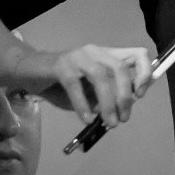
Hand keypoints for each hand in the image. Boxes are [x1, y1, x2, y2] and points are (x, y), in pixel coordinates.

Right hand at [14, 45, 152, 126]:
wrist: (30, 72)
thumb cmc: (62, 83)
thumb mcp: (89, 91)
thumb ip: (105, 97)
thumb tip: (120, 110)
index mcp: (108, 55)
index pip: (137, 54)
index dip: (145, 73)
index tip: (141, 95)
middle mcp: (96, 52)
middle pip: (120, 68)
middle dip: (125, 96)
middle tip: (123, 119)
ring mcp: (78, 56)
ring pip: (101, 76)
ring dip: (108, 103)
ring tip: (110, 122)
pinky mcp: (61, 65)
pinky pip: (76, 86)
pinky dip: (83, 105)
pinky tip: (86, 119)